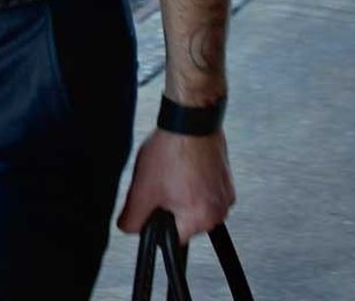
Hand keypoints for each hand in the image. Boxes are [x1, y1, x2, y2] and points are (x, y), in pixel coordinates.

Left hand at [117, 128, 235, 242]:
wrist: (191, 116)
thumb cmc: (173, 148)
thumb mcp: (143, 188)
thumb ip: (132, 217)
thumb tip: (127, 228)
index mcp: (202, 219)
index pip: (172, 238)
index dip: (157, 220)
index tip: (154, 202)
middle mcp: (220, 210)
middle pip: (185, 220)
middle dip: (170, 204)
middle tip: (162, 181)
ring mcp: (226, 192)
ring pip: (194, 202)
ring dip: (182, 191)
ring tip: (172, 168)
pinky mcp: (226, 176)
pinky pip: (205, 187)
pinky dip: (193, 178)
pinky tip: (182, 162)